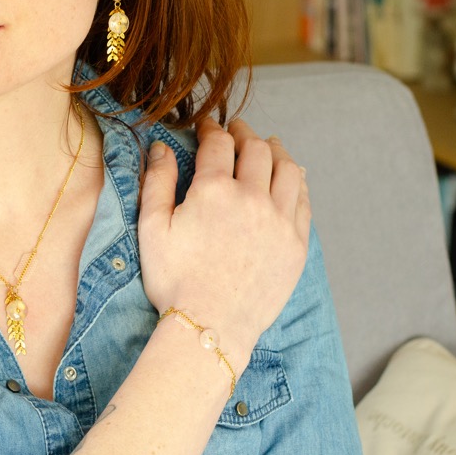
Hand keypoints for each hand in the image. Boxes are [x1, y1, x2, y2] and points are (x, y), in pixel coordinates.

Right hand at [137, 119, 311, 355]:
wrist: (210, 326)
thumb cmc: (174, 280)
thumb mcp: (152, 228)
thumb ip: (157, 182)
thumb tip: (161, 147)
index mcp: (214, 190)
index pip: (218, 143)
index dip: (212, 129)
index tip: (208, 128)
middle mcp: (252, 198)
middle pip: (256, 148)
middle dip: (244, 132)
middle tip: (236, 130)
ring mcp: (280, 221)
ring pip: (288, 168)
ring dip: (276, 150)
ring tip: (268, 146)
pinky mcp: (297, 244)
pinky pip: (303, 200)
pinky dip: (297, 181)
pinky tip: (290, 178)